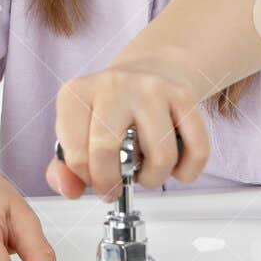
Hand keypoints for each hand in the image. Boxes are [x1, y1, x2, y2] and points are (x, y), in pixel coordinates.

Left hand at [48, 59, 211, 200]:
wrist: (150, 69)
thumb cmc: (109, 109)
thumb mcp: (76, 131)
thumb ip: (64, 167)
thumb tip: (70, 190)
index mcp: (76, 94)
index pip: (75, 154)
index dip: (86, 179)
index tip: (94, 182)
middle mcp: (112, 85)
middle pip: (107, 149)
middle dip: (112, 183)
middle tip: (116, 188)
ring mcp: (150, 88)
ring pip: (160, 155)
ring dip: (153, 178)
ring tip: (145, 172)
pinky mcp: (184, 96)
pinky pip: (196, 150)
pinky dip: (187, 171)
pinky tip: (174, 168)